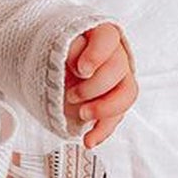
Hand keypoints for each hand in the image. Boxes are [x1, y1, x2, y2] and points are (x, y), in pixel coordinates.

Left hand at [65, 22, 136, 148]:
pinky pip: (115, 118)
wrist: (51, 72)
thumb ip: (67, 47)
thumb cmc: (55, 54)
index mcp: (101, 36)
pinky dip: (102, 132)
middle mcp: (116, 56)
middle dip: (94, 87)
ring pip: (127, 95)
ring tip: (82, 115)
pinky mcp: (114, 104)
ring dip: (104, 109)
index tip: (81, 70)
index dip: (97, 55)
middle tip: (72, 94)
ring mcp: (119, 81)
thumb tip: (77, 54)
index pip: (108, 39)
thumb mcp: (54, 46)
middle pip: (119, 69)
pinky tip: (89, 141)